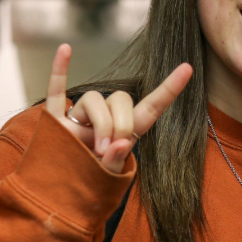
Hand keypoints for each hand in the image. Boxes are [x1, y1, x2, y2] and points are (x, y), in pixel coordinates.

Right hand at [44, 44, 192, 172]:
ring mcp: (79, 117)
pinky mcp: (54, 119)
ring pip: (93, 98)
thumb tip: (120, 143)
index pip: (152, 106)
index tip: (187, 68)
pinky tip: (65, 49)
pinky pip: (56, 89)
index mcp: (126, 132)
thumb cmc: (88, 182)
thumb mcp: (108, 179)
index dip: (169, 88)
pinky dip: (59, 70)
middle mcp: (105, 118)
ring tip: (93, 150)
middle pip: (120, 99)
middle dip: (118, 124)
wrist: (59, 191)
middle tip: (108, 151)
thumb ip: (116, 163)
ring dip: (98, 122)